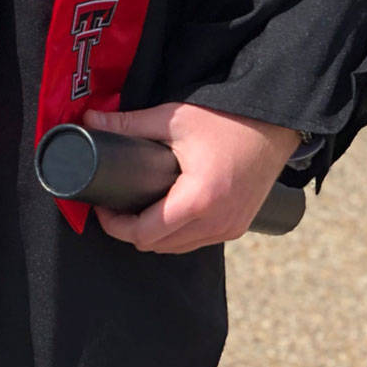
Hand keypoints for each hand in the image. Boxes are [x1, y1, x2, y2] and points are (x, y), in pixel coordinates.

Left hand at [84, 102, 300, 254]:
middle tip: (117, 204)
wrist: (276, 122)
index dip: (115, 225)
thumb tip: (90, 121)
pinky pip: (199, 241)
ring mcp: (230, 228)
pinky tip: (168, 208)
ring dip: (156, 233)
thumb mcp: (173, 119)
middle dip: (131, 229)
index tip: (103, 206)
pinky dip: (179, 232)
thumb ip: (128, 124)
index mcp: (197, 201)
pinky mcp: (239, 225)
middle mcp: (216, 223)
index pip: (144, 234)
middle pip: (158, 246)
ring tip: (139, 205)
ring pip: (178, 248)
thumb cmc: (228, 119)